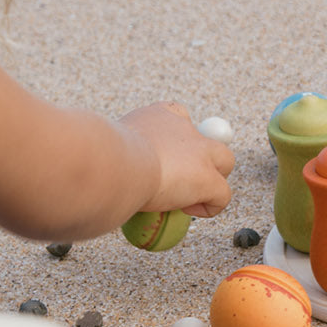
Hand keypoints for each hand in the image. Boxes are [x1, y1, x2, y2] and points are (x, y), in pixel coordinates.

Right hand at [118, 101, 234, 217]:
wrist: (111, 165)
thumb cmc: (101, 158)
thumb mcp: (110, 147)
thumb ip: (121, 152)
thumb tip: (113, 171)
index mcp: (158, 115)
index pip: (178, 116)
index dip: (177, 139)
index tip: (161, 158)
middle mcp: (184, 127)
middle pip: (209, 138)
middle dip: (203, 159)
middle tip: (180, 182)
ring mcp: (200, 152)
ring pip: (225, 162)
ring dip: (211, 182)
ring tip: (187, 199)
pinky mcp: (208, 179)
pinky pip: (222, 196)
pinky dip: (208, 208)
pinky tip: (185, 211)